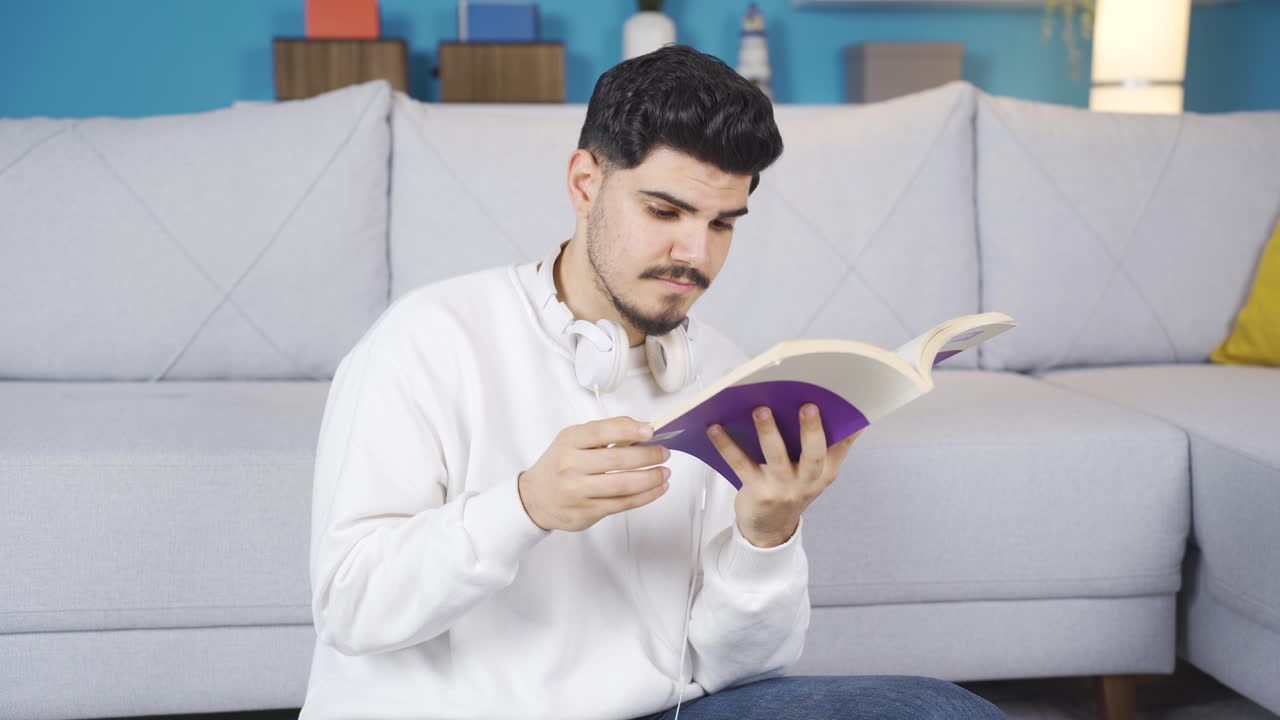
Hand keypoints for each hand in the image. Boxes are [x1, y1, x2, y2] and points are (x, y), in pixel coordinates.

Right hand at [518, 417, 670, 531]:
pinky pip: (623, 504)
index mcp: (569, 442)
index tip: (650, 430)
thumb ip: (604, 432)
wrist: (534, 499)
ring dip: (650, 478)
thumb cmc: (560, 465)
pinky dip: (646, 496)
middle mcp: (570, 466)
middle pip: (616, 460)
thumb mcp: (573, 441)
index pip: (600, 432)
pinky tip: (658, 488)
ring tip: (665, 472)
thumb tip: (641, 427)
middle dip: (647, 456)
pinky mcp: (587, 512)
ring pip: (623, 485)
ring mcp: (578, 491)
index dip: (627, 430)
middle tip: (664, 453)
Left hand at [706, 403, 862, 547]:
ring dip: (768, 432)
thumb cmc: (792, 490)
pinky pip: (740, 463)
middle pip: (813, 454)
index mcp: (824, 472)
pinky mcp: (757, 491)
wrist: (769, 530)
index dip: (846, 428)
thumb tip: (847, 416)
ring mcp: (782, 488)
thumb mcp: (816, 474)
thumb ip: (830, 447)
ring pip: (776, 457)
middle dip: (811, 430)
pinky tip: (715, 428)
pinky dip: (726, 445)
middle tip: (807, 406)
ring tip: (760, 410)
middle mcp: (807, 481)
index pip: (839, 447)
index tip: (846, 403)